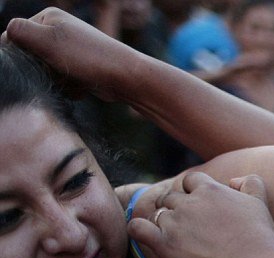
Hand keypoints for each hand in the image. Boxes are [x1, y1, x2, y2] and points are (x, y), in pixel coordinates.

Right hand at [2, 7, 141, 100]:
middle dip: (44, 70)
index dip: (24, 54)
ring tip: (75, 79)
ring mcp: (71, 51)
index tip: (43, 61)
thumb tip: (6, 35)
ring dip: (58, 82)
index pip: (17, 37)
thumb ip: (19, 32)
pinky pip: (64, 83)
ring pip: (48, 73)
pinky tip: (83, 87)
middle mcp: (60, 31)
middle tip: (62, 71)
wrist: (127, 78)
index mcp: (48, 18)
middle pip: (33, 57)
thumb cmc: (88, 57)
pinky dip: (70, 88)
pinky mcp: (81, 69)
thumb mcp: (47, 40)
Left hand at [127, 172, 273, 257]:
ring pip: (157, 214)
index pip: (188, 180)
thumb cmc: (260, 237)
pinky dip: (138, 229)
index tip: (196, 207)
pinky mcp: (165, 244)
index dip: (190, 192)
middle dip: (177, 210)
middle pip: (170, 198)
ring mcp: (175, 223)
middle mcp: (189, 202)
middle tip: (188, 229)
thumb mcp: (259, 201)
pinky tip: (147, 236)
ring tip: (178, 240)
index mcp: (210, 189)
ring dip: (164, 223)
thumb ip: (249, 183)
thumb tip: (233, 180)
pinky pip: (138, 228)